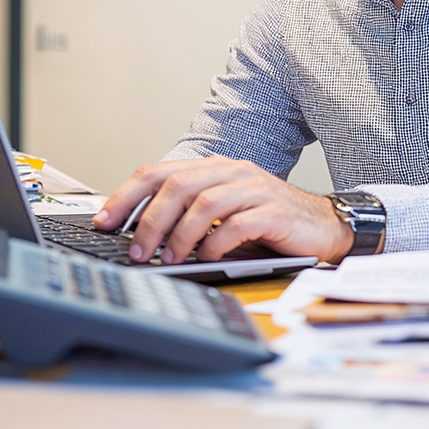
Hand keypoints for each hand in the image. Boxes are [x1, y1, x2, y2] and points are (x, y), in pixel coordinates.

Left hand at [92, 155, 354, 263]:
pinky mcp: (274, 211)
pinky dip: (214, 243)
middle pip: (177, 185)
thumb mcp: (224, 214)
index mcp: (214, 169)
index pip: (159, 172)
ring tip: (169, 260)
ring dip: (179, 236)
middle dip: (149, 220)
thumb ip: (190, 215)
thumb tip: (139, 236)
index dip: (127, 196)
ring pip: (203, 203)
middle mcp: (232, 172)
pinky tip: (206, 257)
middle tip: (137, 251)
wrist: (324, 226)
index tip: (103, 222)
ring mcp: (254, 188)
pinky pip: (236, 224)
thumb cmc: (270, 224)